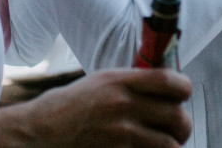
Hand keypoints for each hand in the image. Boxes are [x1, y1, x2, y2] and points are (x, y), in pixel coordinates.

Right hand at [0, 69, 191, 147]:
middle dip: (182, 126)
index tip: (181, 96)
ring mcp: (121, 135)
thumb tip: (163, 87)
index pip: (169, 81)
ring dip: (172, 146)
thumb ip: (130, 84)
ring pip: (170, 145)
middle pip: (177, 116)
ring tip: (165, 145)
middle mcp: (123, 105)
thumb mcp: (98, 83)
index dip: (183, 90)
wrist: (38, 134)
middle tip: (176, 130)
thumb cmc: (66, 108)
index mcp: (119, 81)